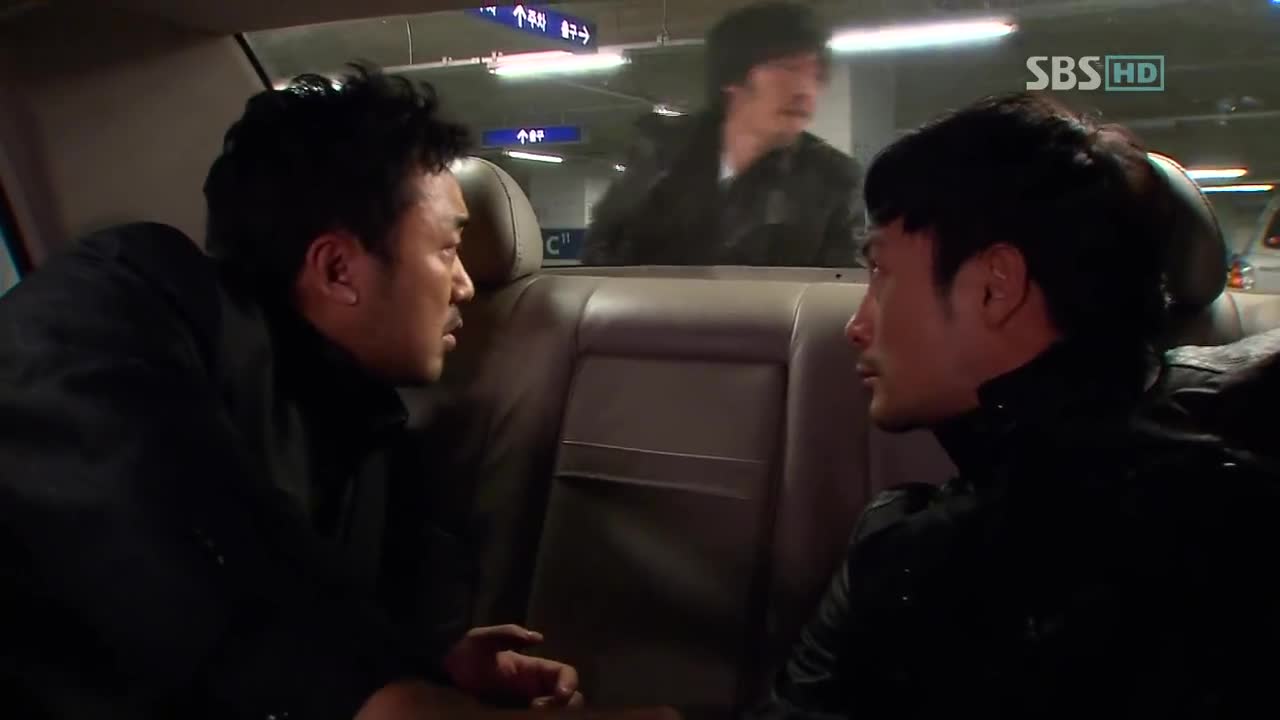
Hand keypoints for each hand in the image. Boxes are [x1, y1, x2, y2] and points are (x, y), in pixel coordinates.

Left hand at [443, 624, 584, 709]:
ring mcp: (524, 706)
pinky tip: (519, 718)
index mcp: (533, 670)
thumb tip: (539, 638)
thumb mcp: (481, 639)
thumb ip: (507, 633)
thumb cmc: (462, 656)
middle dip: (563, 707)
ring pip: (555, 714)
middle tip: (537, 710)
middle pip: (569, 699)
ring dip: (552, 716)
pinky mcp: (511, 715)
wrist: (441, 678)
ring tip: (529, 716)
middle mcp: (534, 689)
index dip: (568, 684)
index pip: (565, 675)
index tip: (558, 696)